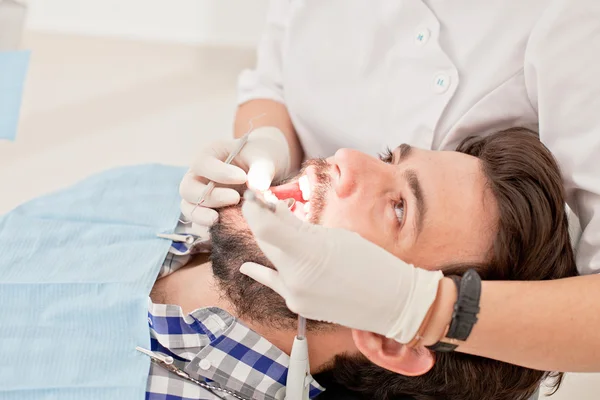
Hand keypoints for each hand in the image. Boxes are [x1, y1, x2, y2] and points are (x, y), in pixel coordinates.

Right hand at [180, 127, 290, 232]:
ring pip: (189, 209)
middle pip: (188, 189)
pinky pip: (199, 225)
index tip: (242, 177)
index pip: (202, 164)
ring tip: (220, 219)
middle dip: (210, 197)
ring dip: (202, 217)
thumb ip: (261, 170)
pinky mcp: (208, 214)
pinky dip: (207, 230)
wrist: (268, 173)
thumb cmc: (261, 159)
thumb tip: (258, 188)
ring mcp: (201, 197)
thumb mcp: (264, 158)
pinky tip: (223, 230)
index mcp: (210, 155)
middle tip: (235, 198)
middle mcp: (200, 177)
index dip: (218, 172)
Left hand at [240, 199, 443, 342]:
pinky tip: (248, 267)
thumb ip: (301, 226)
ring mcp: (294, 295)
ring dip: (270, 241)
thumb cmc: (371, 262)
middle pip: (264, 240)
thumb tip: (275, 210)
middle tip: (260, 204)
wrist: (392, 303)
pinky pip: (277, 283)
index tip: (252, 195)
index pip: (264, 226)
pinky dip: (265, 272)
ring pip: (272, 260)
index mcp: (308, 252)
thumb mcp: (335, 236)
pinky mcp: (297, 307)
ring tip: (271, 221)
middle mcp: (294, 276)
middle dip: (260, 219)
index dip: (254, 208)